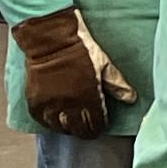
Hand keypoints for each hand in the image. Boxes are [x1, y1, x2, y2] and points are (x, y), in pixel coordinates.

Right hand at [12, 8, 117, 135]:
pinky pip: (42, 120)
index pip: (97, 122)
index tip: (101, 125)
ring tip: (73, 126)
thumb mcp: (104, 64)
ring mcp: (51, 103)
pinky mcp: (35, 100)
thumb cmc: (80, 47)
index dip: (100, 126)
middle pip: (79, 129)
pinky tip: (55, 121)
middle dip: (86, 130)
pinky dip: (49, 123)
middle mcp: (69, 104)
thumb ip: (117, 84)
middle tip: (89, 129)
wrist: (51, 37)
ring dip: (68, 128)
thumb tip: (131, 99)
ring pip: (61, 128)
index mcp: (89, 96)